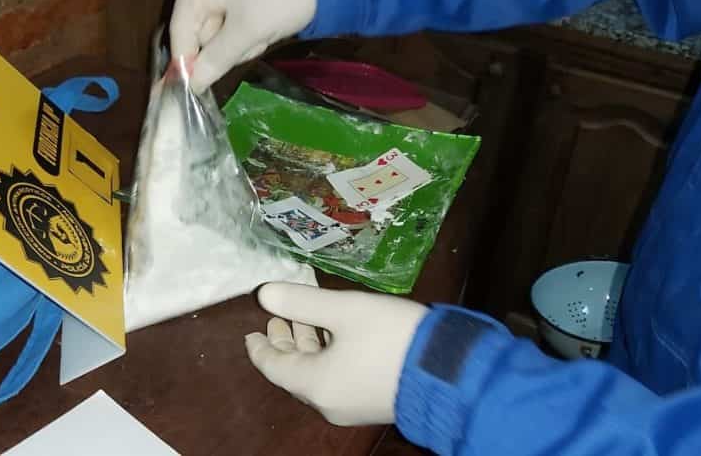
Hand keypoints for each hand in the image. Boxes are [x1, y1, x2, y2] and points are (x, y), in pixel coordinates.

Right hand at [170, 0, 316, 92]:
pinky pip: (234, 22)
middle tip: (251, 44)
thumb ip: (217, 59)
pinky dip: (249, 32)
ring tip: (265, 32)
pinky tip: (269, 27)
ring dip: (240, 42)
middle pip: (200, 29)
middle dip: (226, 46)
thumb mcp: (249, 31)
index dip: (186, 59)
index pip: (181, 26)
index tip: (191, 90)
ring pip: (219, 30)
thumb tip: (193, 85)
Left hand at [244, 282, 427, 425]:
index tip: (251, 330)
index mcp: (315, 384)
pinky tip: (337, 332)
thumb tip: (264, 294)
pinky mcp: (374, 402)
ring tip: (306, 316)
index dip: (260, 347)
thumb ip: (302, 301)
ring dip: (309, 345)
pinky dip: (329, 356)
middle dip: (286, 341)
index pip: (274, 367)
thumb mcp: (345, 310)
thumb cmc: (391, 337)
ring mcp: (353, 406)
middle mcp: (329, 402)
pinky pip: (339, 379)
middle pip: (295, 372)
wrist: (449, 371)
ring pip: (318, 374)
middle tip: (279, 316)